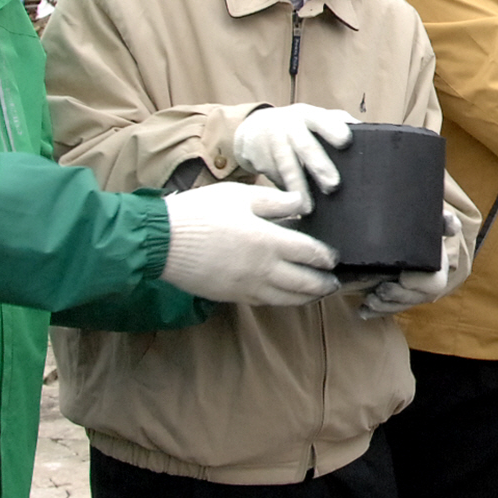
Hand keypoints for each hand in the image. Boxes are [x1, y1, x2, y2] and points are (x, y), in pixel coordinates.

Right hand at [160, 183, 338, 304]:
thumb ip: (275, 200)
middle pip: (305, 283)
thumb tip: (302, 204)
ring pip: (288, 298)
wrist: (163, 242)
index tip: (334, 257)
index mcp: (269, 241)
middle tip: (334, 282)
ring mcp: (248, 286)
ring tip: (317, 293)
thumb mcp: (240, 195)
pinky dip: (283, 301)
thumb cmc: (201, 213)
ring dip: (308, 297)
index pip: (311, 253)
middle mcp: (264, 269)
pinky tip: (286, 296)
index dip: (327, 257)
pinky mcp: (232, 296)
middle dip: (324, 284)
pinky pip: (266, 302)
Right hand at [230, 104, 356, 209]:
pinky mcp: (261, 161)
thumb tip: (373, 134)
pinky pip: (274, 179)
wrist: (254, 129)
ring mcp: (273, 143)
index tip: (346, 141)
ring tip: (308, 207)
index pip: (322, 119)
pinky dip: (283, 193)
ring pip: (287, 166)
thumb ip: (339, 123)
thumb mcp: (315, 118)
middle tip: (333, 185)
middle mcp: (289, 126)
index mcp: (309, 115)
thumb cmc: (298, 126)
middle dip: (319, 165)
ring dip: (298, 187)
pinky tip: (291, 207)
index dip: (333, 129)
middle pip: (305, 145)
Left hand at [359, 209, 467, 316]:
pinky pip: (391, 309)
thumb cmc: (423, 226)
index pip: (434, 283)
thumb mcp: (433, 220)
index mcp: (439, 266)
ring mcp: (415, 294)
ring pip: (402, 306)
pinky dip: (376, 312)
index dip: (418, 283)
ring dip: (384, 307)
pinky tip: (363, 311)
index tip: (402, 276)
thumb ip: (443, 221)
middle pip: (416, 298)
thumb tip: (453, 226)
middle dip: (397, 297)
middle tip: (379, 290)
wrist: (412, 232)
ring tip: (368, 300)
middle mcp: (430, 284)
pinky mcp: (401, 299)